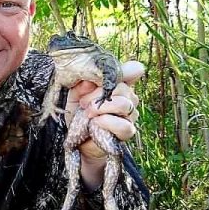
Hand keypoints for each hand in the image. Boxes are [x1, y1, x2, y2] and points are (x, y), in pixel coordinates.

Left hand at [65, 61, 144, 188]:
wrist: (78, 139)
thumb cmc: (78, 113)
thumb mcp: (75, 95)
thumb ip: (81, 85)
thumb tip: (87, 81)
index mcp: (118, 84)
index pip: (133, 70)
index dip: (125, 70)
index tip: (106, 76)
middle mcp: (128, 98)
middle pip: (123, 87)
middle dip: (98, 93)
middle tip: (83, 103)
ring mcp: (130, 115)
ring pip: (124, 104)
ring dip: (101, 108)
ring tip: (87, 113)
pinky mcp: (127, 132)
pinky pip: (124, 125)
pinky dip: (107, 122)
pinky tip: (95, 123)